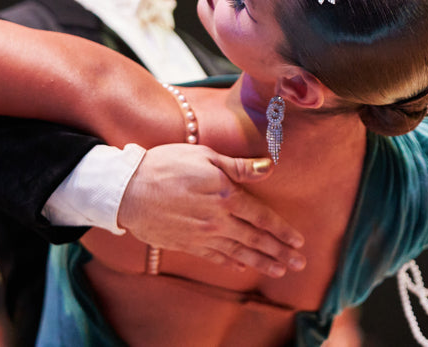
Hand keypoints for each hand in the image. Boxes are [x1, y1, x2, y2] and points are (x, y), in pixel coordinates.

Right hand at [116, 143, 305, 277]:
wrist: (128, 190)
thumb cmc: (166, 165)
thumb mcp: (205, 156)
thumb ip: (239, 166)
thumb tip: (269, 167)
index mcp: (225, 196)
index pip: (262, 217)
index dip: (282, 230)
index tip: (299, 240)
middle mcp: (218, 221)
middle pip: (256, 240)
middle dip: (280, 252)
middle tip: (300, 263)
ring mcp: (202, 236)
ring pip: (239, 253)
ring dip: (262, 263)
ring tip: (281, 271)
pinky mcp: (187, 244)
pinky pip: (216, 257)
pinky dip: (232, 263)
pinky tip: (243, 267)